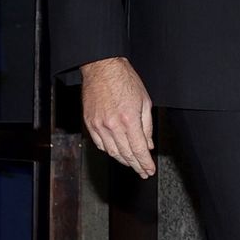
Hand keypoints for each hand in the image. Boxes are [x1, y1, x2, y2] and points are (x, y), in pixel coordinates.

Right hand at [81, 57, 154, 177]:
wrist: (102, 67)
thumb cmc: (124, 80)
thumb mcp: (144, 101)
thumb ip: (147, 126)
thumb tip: (148, 144)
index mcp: (128, 119)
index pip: (138, 150)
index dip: (145, 163)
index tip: (149, 170)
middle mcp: (112, 125)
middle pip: (126, 154)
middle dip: (136, 166)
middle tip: (143, 172)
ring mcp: (98, 125)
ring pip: (111, 152)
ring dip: (123, 161)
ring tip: (132, 164)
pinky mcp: (89, 123)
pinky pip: (99, 144)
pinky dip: (109, 151)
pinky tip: (116, 152)